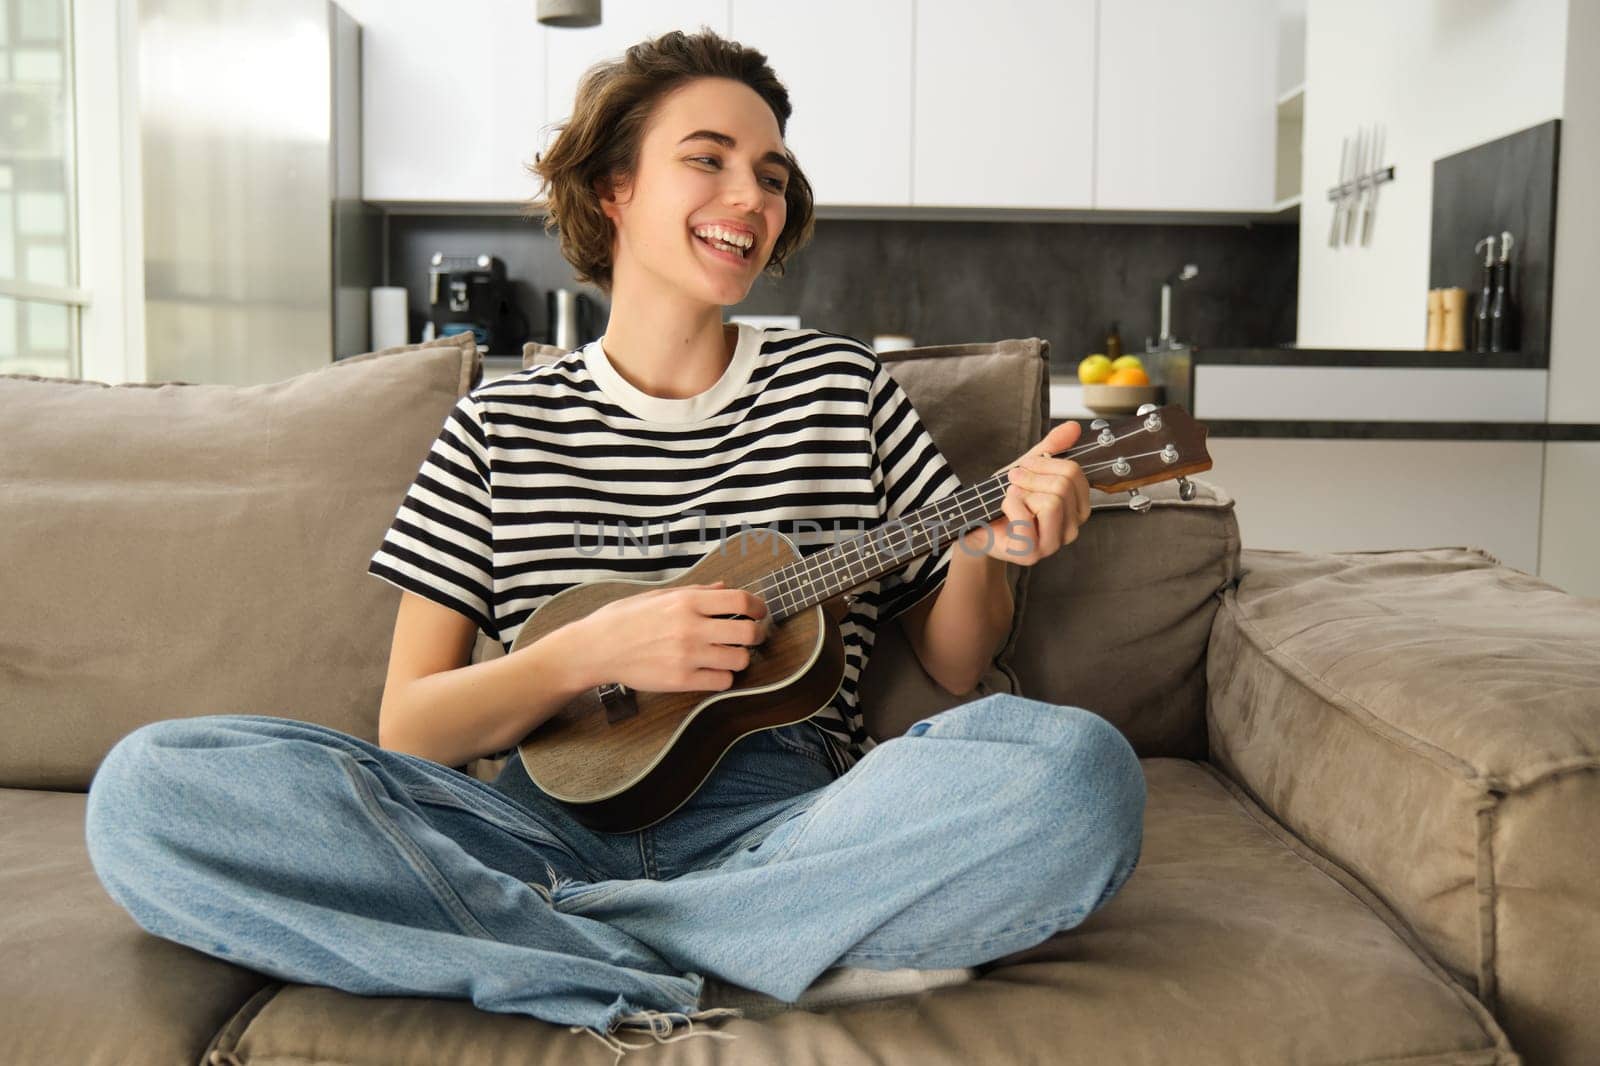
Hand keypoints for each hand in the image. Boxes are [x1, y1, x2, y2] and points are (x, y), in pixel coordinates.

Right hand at [572, 580, 768, 692]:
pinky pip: (723, 681)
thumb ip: (696, 592)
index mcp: (686, 601)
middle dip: (756, 635)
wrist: (597, 648)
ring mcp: (687, 656)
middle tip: (750, 636)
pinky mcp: (682, 680)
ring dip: (739, 657)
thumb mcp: (659, 596)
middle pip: (748, 633)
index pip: (741, 600)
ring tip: (728, 655)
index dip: (758, 607)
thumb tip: (725, 587)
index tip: (760, 612)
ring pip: (740, 660)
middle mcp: (691, 627)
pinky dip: (723, 677)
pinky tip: (713, 671)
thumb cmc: (625, 619)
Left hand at [960, 421, 1091, 565]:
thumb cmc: (1004, 499)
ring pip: (1053, 501)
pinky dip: (1010, 504)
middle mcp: (1070, 529)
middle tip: (1013, 482)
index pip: (1075, 473)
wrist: (976, 523)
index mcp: (1076, 509)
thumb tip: (1073, 427)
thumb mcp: (1028, 469)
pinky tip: (1003, 509)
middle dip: (1031, 476)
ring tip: (1010, 498)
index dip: (1045, 463)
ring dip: (1022, 492)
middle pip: (1064, 485)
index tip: (1025, 467)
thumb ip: (1051, 448)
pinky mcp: (1031, 553)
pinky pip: (1026, 516)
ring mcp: (1052, 544)